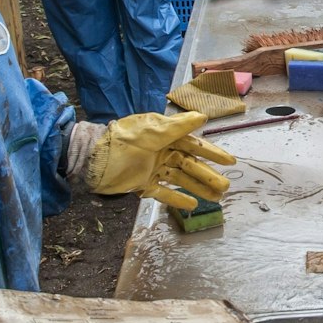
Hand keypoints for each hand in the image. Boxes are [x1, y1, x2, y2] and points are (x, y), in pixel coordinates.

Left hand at [68, 111, 236, 208]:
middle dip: (209, 175)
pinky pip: (164, 192)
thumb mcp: (150, 130)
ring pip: (181, 179)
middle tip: (226, 186)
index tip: (230, 161)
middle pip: (191, 165)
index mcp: (165, 136)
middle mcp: (162, 152)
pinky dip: (177, 198)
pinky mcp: (143, 184)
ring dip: (198, 188)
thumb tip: (202, 117)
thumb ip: (177, 126)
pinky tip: (193, 205)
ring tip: (216, 198)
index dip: (212, 153)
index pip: (194, 145)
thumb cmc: (122, 140)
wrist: (93, 159)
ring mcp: (153, 169)